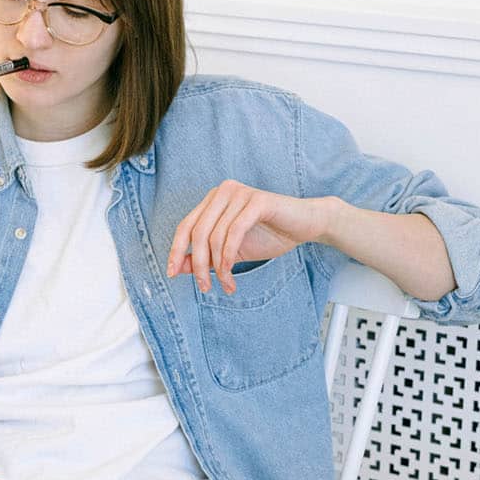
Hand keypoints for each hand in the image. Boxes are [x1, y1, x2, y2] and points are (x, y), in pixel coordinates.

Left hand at [167, 180, 336, 293]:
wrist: (307, 225)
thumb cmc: (269, 234)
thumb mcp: (231, 251)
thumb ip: (205, 256)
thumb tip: (179, 267)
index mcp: (213, 200)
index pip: (185, 226)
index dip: (176, 251)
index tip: (172, 274)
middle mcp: (222, 192)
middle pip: (197, 233)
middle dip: (198, 265)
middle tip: (205, 287)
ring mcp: (239, 193)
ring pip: (214, 236)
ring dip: (217, 267)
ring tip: (226, 284)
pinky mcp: (256, 201)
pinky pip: (234, 233)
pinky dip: (229, 257)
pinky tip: (231, 273)